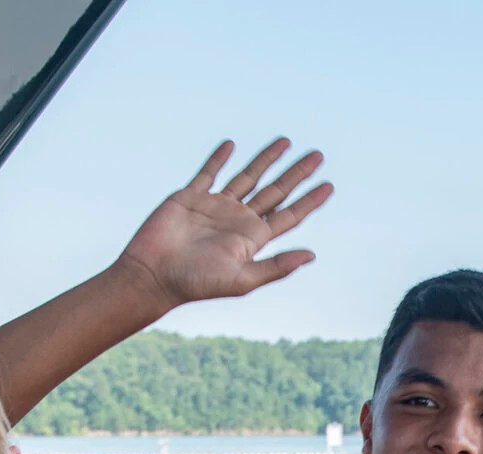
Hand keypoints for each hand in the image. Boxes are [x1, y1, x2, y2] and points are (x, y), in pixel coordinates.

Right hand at [115, 138, 331, 311]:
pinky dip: (220, 158)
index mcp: (252, 239)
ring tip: (285, 141)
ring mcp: (215, 207)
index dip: (309, 201)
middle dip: (296, 174)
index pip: (288, 215)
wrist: (153, 275)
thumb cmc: (196, 283)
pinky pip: (208, 173)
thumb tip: (312, 255)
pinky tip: (232, 145)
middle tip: (318, 156)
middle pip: (275, 191)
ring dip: (266, 159)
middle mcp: (238, 220)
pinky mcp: (191, 197)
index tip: (329, 186)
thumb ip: (276, 266)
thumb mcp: (242, 279)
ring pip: (248, 176)